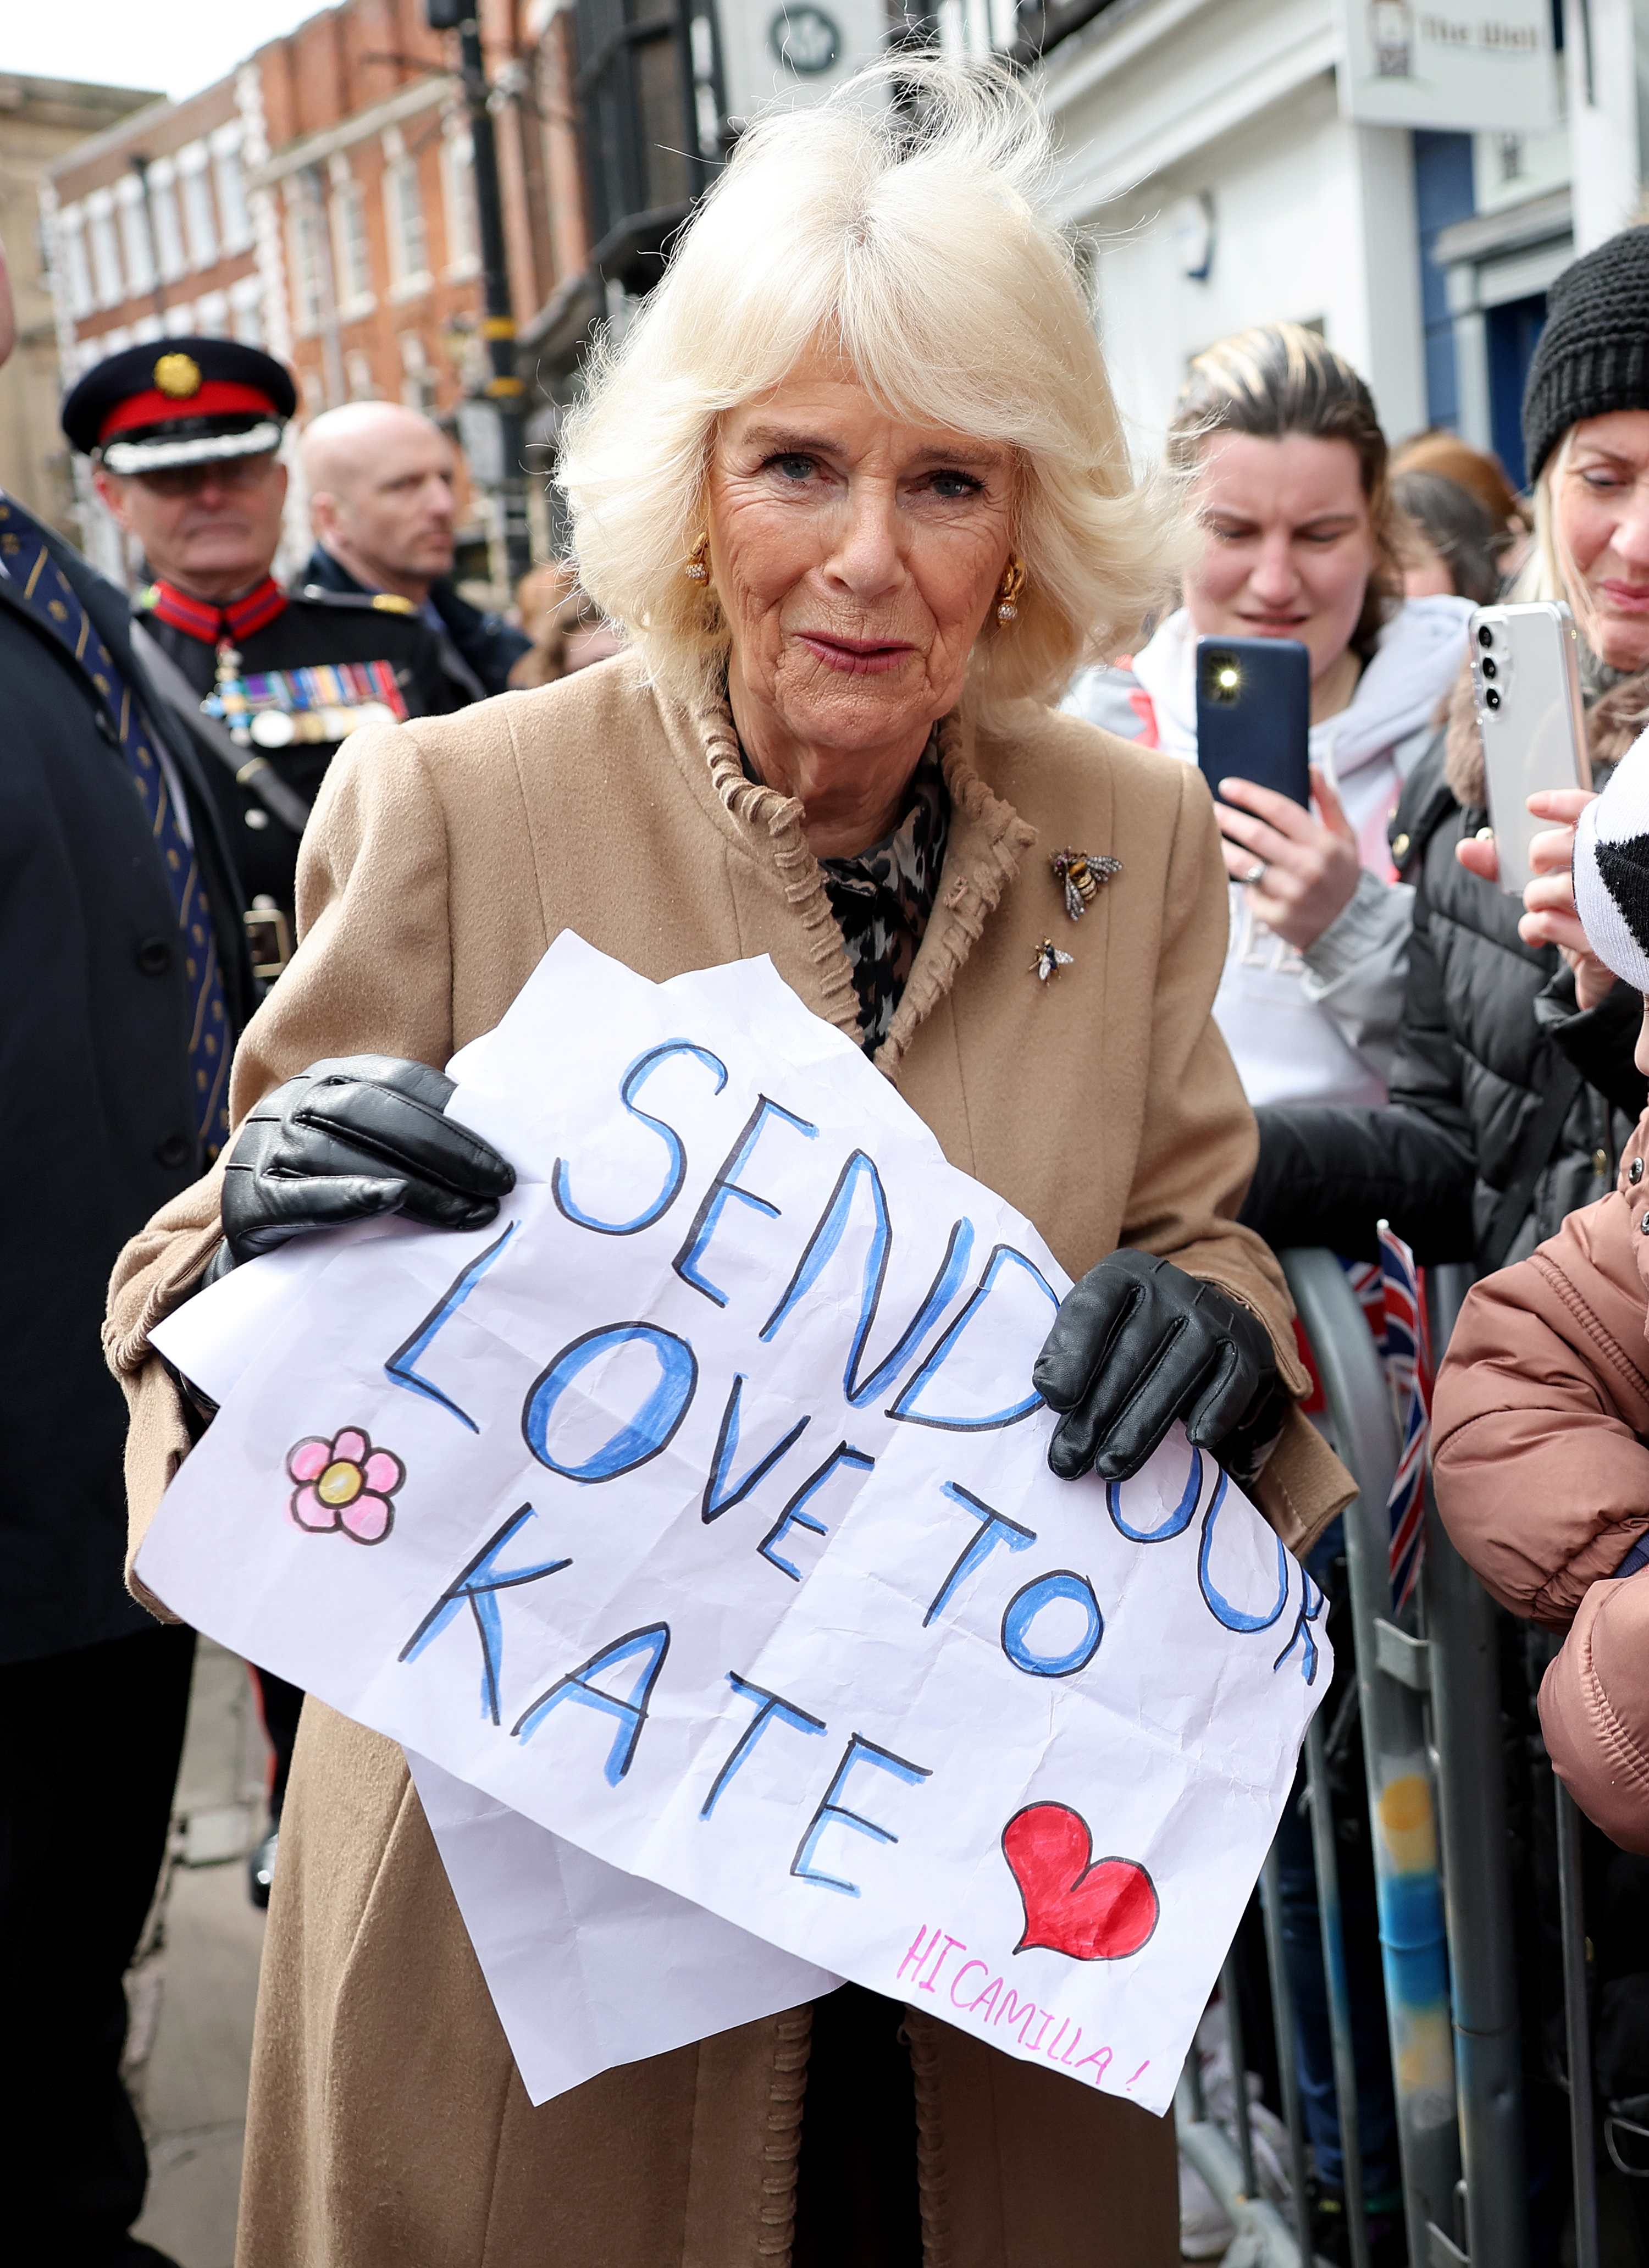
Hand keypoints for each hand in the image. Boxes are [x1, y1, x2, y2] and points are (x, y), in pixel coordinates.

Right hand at [219, 1055, 515, 1264]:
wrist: (251, 1236)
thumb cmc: (328, 1185)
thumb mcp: (365, 1143)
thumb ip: (412, 1130)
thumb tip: (497, 1138)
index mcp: (332, 1077)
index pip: (402, 1081)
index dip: (456, 1115)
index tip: (505, 1155)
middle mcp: (296, 1100)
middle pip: (378, 1115)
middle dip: (447, 1150)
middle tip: (500, 1186)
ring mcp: (268, 1145)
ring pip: (347, 1155)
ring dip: (417, 1185)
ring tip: (469, 1213)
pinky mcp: (248, 1196)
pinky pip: (301, 1195)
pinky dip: (348, 1197)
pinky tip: (391, 1201)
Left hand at [1032, 1248, 1286, 1484]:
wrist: (1197, 1315)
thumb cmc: (1127, 1330)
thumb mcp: (1092, 1325)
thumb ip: (1068, 1352)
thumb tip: (1052, 1392)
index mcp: (1123, 1273)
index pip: (1093, 1309)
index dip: (1073, 1355)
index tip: (1054, 1401)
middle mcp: (1171, 1287)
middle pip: (1131, 1353)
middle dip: (1095, 1414)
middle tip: (1068, 1460)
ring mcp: (1212, 1314)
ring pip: (1177, 1373)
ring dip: (1141, 1426)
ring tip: (1109, 1468)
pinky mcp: (1246, 1345)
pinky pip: (1234, 1380)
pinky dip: (1216, 1410)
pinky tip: (1195, 1441)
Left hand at [1214, 766, 1360, 951]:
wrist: (1349, 925)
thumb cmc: (1342, 875)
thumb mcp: (1345, 836)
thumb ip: (1328, 801)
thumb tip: (1309, 769)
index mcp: (1324, 844)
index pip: (1281, 810)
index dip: (1251, 795)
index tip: (1228, 786)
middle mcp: (1308, 868)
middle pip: (1257, 836)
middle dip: (1229, 818)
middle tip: (1211, 807)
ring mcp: (1291, 895)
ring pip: (1245, 866)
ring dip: (1223, 847)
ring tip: (1212, 834)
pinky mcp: (1277, 916)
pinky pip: (1249, 893)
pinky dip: (1241, 881)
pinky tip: (1234, 871)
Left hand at [1457, 789, 1612, 1007]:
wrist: (1603, 955)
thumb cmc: (1574, 908)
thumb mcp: (1544, 882)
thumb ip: (1506, 863)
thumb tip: (1465, 848)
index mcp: (1609, 848)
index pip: (1593, 814)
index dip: (1563, 805)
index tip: (1532, 805)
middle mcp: (1618, 873)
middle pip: (1568, 849)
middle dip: (1539, 856)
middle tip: (1537, 868)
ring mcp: (1615, 907)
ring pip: (1555, 888)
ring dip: (1535, 898)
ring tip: (1542, 907)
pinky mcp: (1603, 941)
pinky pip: (1547, 923)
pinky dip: (1532, 928)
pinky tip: (1539, 933)